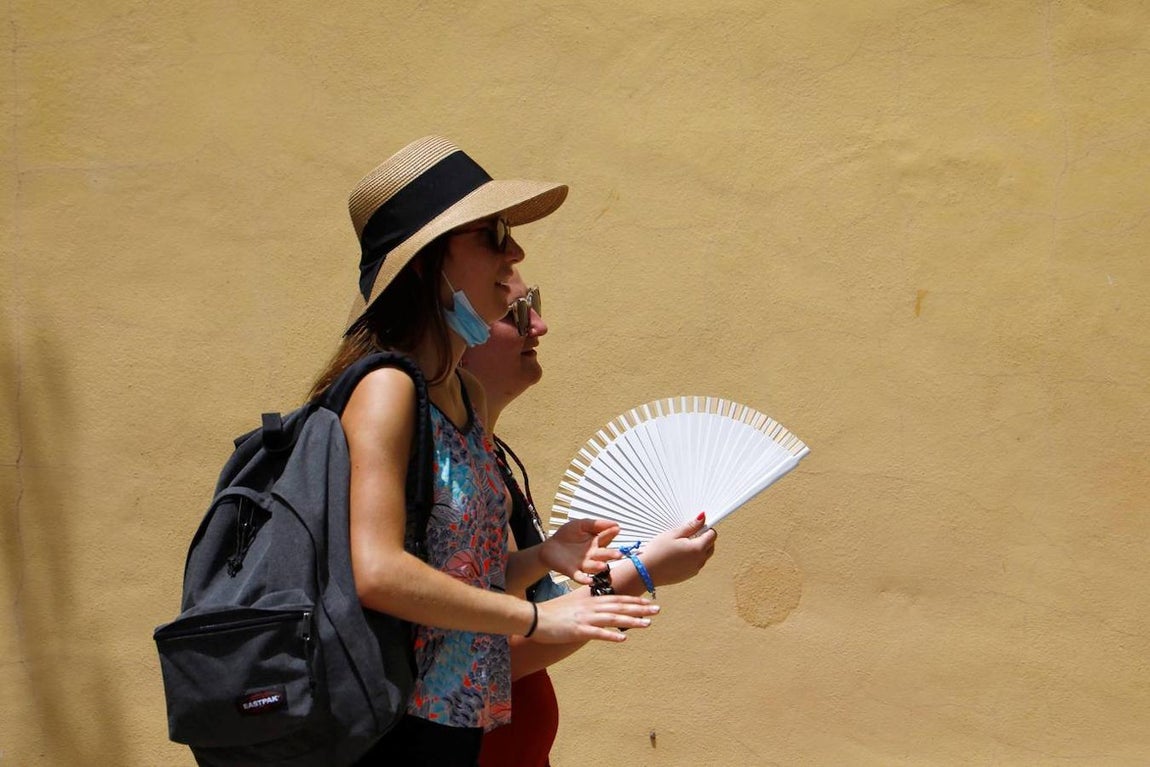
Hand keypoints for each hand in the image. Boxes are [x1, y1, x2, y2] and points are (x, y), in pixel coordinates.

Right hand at [531, 588, 658, 642]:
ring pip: (613, 618)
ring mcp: (585, 618)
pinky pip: (597, 633)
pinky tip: (623, 638)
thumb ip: (590, 607)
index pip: (617, 598)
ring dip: (631, 620)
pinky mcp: (578, 630)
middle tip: (658, 609)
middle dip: (640, 608)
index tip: (649, 602)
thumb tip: (604, 611)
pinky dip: (610, 635)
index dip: (634, 600)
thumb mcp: (575, 605)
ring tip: (647, 623)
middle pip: (619, 606)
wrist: (534, 618)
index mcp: (590, 600)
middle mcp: (591, 607)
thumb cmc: (554, 614)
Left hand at [540, 519, 622, 583]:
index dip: (611, 533)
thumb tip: (615, 523)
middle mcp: (593, 555)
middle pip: (604, 555)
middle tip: (618, 554)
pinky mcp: (573, 572)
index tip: (616, 529)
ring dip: (598, 567)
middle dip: (611, 555)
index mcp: (595, 542)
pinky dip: (584, 579)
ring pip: (594, 567)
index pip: (606, 538)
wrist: (549, 547)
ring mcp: (583, 564)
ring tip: (603, 565)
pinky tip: (589, 580)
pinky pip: (580, 577)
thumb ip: (595, 524)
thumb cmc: (566, 535)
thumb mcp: (580, 525)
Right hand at [640, 513, 717, 587]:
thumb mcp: (674, 534)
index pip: (712, 535)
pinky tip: (678, 554)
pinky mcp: (688, 575)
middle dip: (704, 538)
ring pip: (704, 556)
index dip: (706, 528)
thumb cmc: (657, 552)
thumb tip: (702, 519)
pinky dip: (692, 558)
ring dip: (698, 548)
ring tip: (681, 544)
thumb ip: (691, 526)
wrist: (646, 572)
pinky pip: (696, 564)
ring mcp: (694, 570)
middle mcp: (699, 561)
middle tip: (688, 534)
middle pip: (711, 546)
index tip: (697, 526)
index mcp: (698, 549)